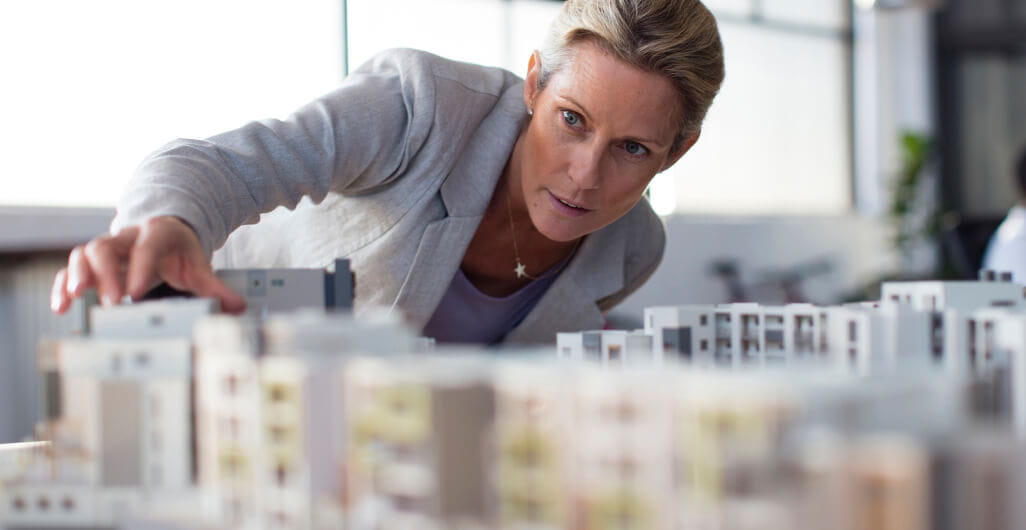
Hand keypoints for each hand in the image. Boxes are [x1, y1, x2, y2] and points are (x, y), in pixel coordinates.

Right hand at [50, 216, 245, 313]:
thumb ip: (216, 288)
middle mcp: (126, 237)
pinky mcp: (92, 262)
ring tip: (77, 296)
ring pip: (84, 252)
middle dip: (106, 273)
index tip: (135, 293)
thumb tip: (237, 307)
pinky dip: (63, 285)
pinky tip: (61, 306)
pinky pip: (71, 268)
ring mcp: (107, 248)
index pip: (146, 247)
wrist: (166, 234)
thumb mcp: (199, 267)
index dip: (139, 268)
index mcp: (157, 234)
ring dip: (77, 274)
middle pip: (106, 246)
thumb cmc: (181, 254)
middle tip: (111, 302)